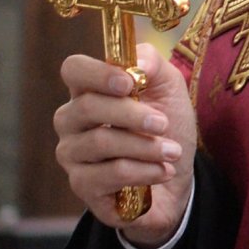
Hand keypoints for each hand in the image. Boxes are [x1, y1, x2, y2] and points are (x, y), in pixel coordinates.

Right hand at [54, 41, 196, 245]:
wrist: (177, 176)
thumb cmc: (166, 127)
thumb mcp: (169, 87)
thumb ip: (151, 64)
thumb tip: (136, 64)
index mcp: (89, 89)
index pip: (73, 69)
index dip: (98, 73)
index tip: (130, 83)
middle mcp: (72, 120)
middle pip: (87, 107)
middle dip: (132, 115)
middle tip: (163, 123)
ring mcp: (72, 153)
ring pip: (101, 142)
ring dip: (145, 146)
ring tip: (172, 152)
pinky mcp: (82, 184)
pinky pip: (111, 174)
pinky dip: (144, 171)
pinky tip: (163, 171)